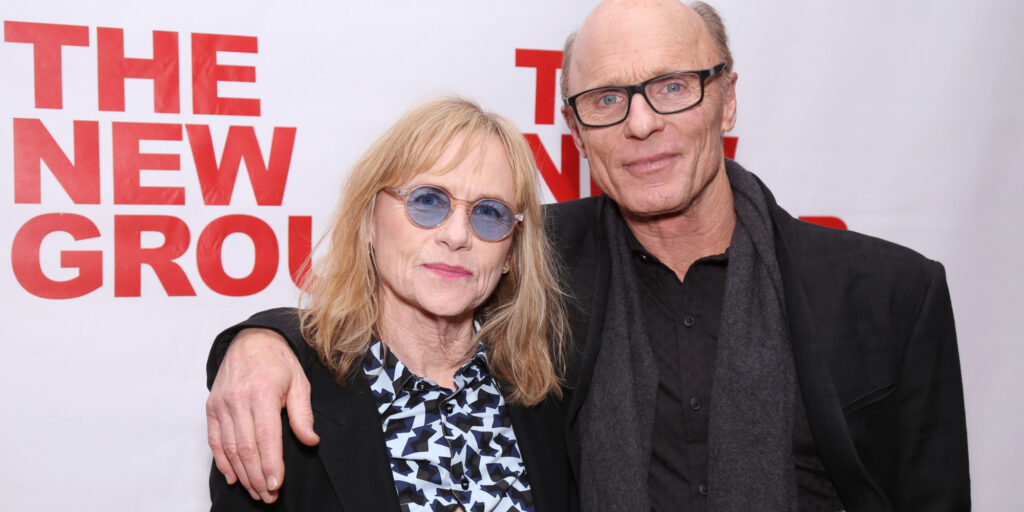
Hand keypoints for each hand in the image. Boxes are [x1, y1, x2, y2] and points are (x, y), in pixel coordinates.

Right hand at [206, 328, 318, 502]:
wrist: (251, 340)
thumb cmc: (278, 362)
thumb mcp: (299, 382)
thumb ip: (303, 414)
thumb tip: (311, 441)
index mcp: (263, 392)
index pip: (266, 437)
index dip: (271, 464)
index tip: (276, 485)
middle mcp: (238, 399)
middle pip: (246, 448)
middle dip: (257, 476)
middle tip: (268, 496)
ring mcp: (222, 404)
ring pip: (229, 448)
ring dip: (242, 473)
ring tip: (255, 491)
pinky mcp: (211, 407)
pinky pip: (214, 440)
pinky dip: (222, 461)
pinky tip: (233, 476)